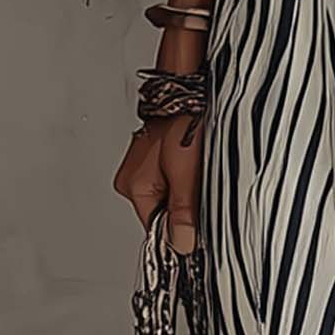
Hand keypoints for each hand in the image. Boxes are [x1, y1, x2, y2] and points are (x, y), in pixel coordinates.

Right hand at [113, 115, 202, 252]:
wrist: (187, 89)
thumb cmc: (185, 121)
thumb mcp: (186, 174)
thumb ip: (183, 212)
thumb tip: (182, 244)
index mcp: (134, 188)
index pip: (156, 230)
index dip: (180, 233)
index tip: (199, 231)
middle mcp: (134, 181)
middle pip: (164, 216)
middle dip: (185, 210)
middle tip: (200, 187)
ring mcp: (144, 169)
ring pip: (171, 199)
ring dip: (188, 193)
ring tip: (197, 172)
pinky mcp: (156, 160)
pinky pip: (174, 182)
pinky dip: (187, 180)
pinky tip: (195, 166)